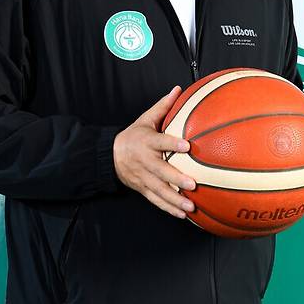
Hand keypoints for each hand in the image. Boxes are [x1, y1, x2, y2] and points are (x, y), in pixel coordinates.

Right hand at [113, 85, 195, 219]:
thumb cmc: (134, 135)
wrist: (110, 156)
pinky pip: (155, 200)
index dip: (173, 144)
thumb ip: (163, 106)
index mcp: (146, 141)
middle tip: (193, 184)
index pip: (160, 142)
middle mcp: (144, 160)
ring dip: (175, 199)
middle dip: (176, 178)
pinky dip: (168, 208)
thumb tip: (179, 89)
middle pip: (160, 170)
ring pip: (159, 189)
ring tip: (191, 206)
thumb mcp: (145, 119)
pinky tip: (182, 214)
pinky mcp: (142, 188)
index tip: (187, 146)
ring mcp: (142, 177)